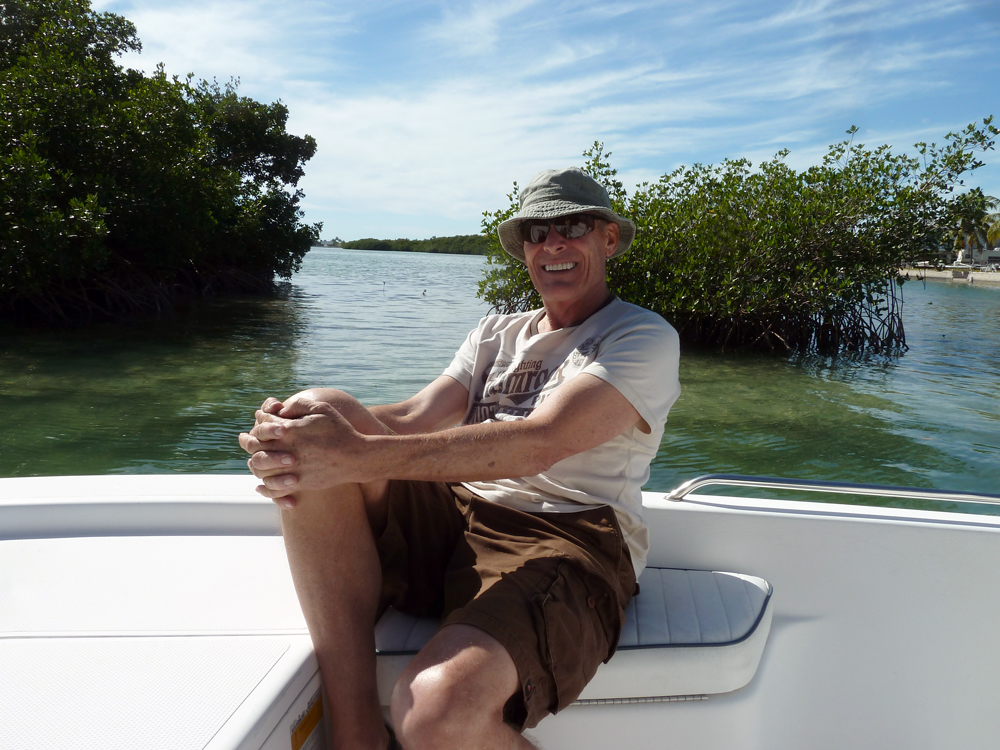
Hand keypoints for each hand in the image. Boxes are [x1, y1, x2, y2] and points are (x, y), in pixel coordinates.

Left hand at [239, 396, 371, 503]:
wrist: (357, 457)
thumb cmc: (340, 430)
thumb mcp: (322, 409)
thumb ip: (299, 404)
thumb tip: (280, 411)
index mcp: (291, 430)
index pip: (264, 423)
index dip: (261, 419)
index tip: (262, 418)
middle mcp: (288, 450)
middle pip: (255, 445)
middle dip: (249, 440)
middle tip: (246, 439)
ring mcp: (292, 468)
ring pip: (260, 468)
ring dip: (255, 463)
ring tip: (255, 460)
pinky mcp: (299, 483)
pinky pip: (274, 489)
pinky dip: (265, 488)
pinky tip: (260, 485)